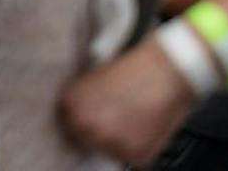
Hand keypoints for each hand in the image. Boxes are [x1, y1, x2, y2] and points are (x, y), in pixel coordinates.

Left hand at [58, 35, 196, 161]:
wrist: (163, 71)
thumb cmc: (131, 69)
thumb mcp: (92, 78)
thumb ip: (81, 100)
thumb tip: (76, 114)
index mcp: (71, 104)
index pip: (63, 122)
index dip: (76, 120)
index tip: (85, 118)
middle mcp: (86, 126)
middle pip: (82, 139)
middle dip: (93, 131)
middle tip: (110, 119)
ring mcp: (111, 143)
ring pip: (106, 150)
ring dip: (114, 141)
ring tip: (129, 120)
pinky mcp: (136, 155)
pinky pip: (129, 158)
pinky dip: (135, 147)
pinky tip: (142, 126)